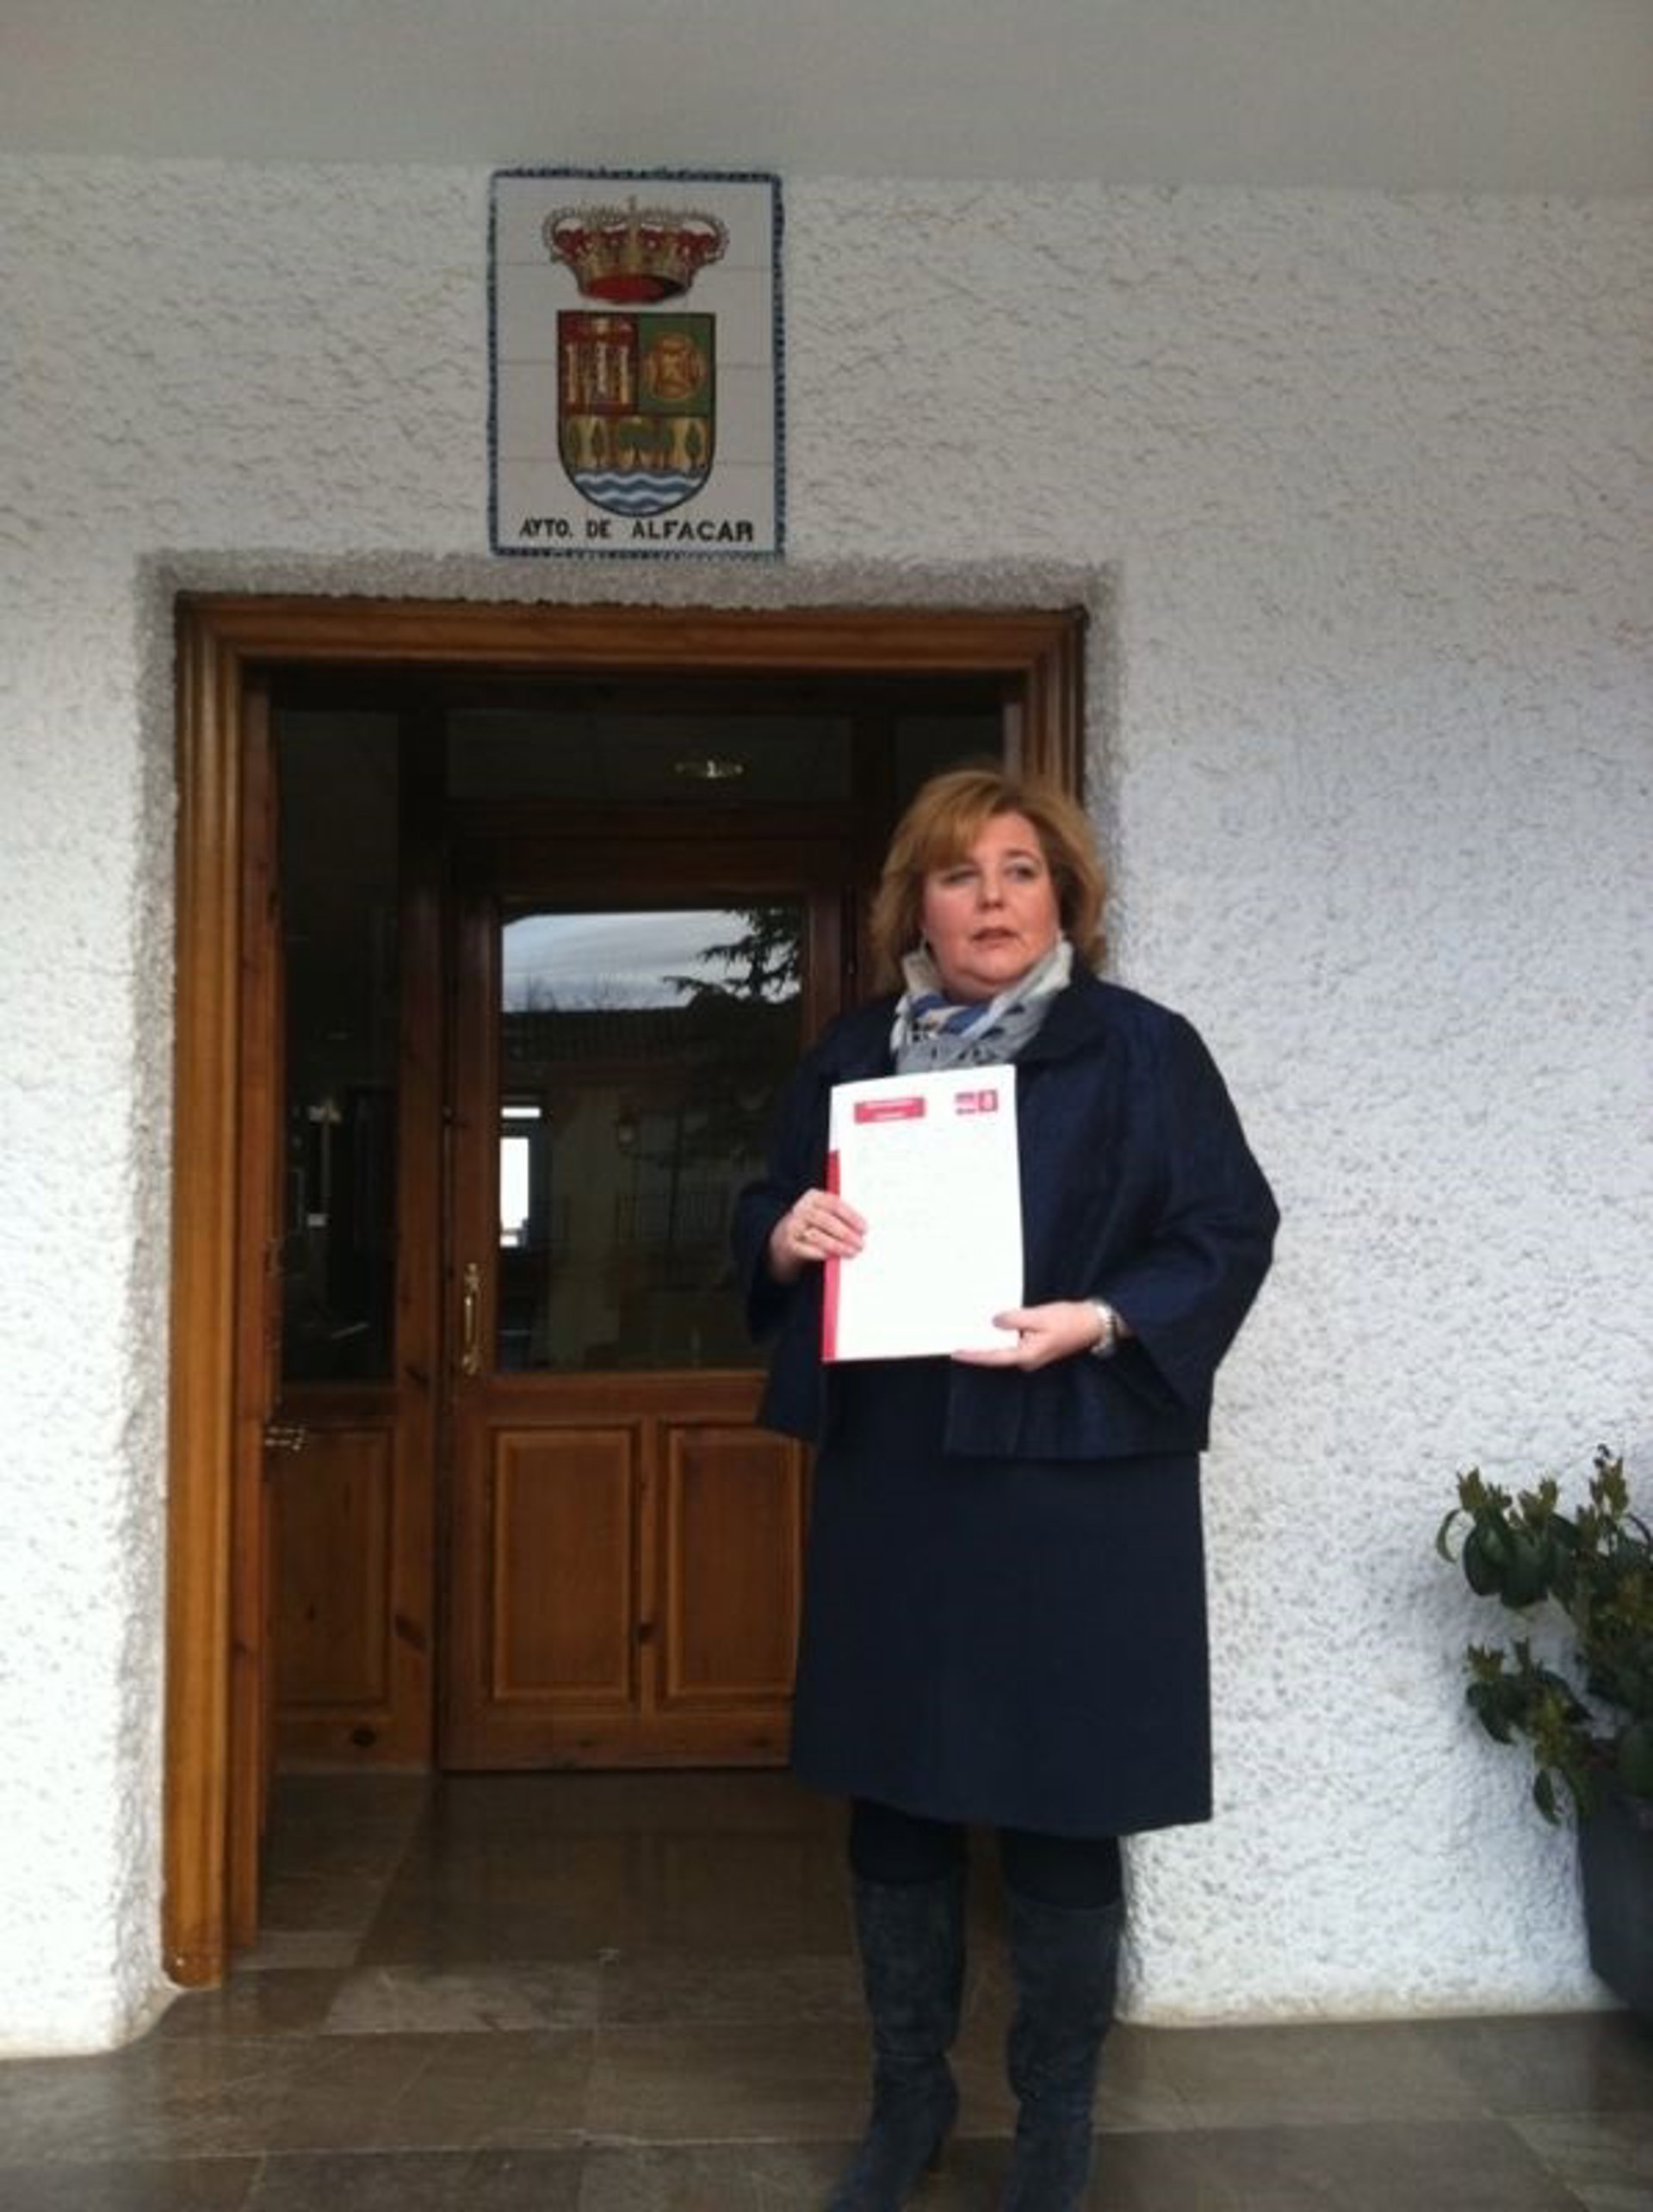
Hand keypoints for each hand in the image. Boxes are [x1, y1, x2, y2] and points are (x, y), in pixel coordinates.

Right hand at [767, 1189, 867, 1283]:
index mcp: (814, 1196)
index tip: (864, 1228)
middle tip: (860, 1244)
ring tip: (851, 1252)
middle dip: (845, 1233)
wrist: (788, 1235)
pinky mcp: (790, 1242)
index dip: (851, 1216)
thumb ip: (841, 1216)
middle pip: (826, 1220)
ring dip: (836, 1245)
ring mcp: (793, 1225)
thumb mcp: (826, 1212)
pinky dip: (820, 1253)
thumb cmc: (816, 1223)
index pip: (834, 1204)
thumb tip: (862, 1229)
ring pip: (816, 1235)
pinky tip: (832, 1256)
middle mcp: (802, 1209)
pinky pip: (806, 1249)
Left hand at [952, 1300, 1111, 1369]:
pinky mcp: (1035, 1347)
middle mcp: (1027, 1360)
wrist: (1093, 1324)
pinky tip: (995, 1323)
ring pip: (1005, 1347)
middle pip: (997, 1353)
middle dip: (980, 1345)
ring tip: (971, 1326)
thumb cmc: (1070, 1321)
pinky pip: (1014, 1341)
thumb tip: (994, 1321)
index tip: (956, 1352)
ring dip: (991, 1338)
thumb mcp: (1040, 1316)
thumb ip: (1014, 1319)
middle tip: (959, 1334)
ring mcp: (1032, 1355)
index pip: (994, 1357)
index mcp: (1027, 1355)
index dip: (974, 1355)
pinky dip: (1004, 1333)